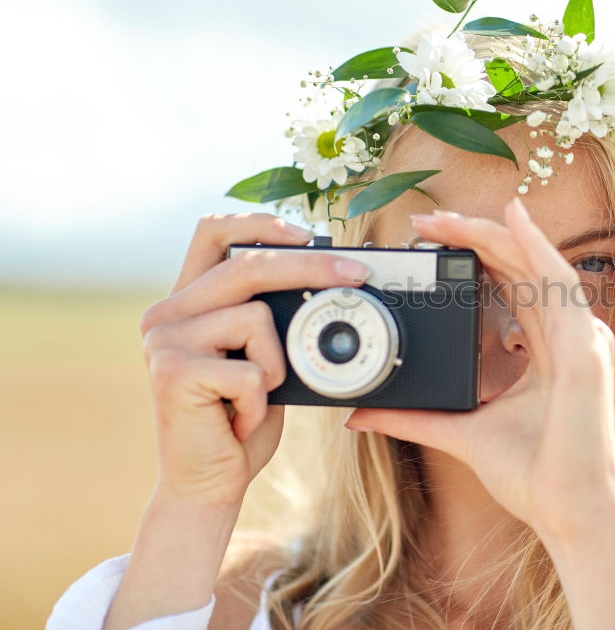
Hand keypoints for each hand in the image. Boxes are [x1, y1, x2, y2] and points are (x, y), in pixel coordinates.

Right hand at [138, 213, 369, 508]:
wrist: (209, 483)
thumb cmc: (241, 419)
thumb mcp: (263, 359)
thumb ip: (273, 319)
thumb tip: (333, 279)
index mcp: (187, 301)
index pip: (212, 231)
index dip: (262, 223)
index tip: (309, 232)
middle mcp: (166, 313)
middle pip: (248, 265)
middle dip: (312, 266)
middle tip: (357, 274)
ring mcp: (164, 341)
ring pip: (256, 319)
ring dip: (277, 365)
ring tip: (253, 398)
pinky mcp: (173, 374)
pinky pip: (252, 371)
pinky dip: (262, 402)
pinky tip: (239, 420)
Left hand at [345, 198, 614, 538]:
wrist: (565, 513)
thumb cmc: (532, 476)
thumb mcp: (460, 432)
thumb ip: (414, 416)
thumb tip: (361, 415)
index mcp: (548, 350)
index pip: (513, 286)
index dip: (475, 256)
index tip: (428, 243)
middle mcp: (569, 336)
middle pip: (521, 267)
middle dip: (473, 237)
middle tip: (424, 220)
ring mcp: (582, 339)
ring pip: (536, 264)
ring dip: (492, 234)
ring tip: (447, 217)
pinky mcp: (585, 349)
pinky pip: (559, 284)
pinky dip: (537, 247)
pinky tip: (512, 219)